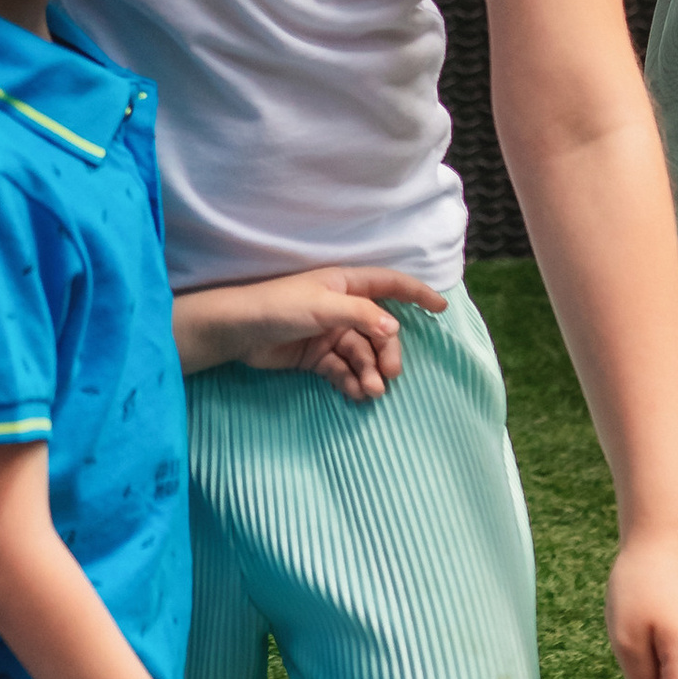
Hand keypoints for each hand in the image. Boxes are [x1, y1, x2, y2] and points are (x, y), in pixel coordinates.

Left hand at [181, 266, 445, 399]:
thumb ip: (361, 316)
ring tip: (371, 392)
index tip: (440, 309)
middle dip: (387, 352)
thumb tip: (395, 328)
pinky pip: (343, 369)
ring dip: (370, 372)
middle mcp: (342, 308)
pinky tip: (354, 393)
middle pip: (379, 330)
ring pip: (362, 354)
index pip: (389, 285)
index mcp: (346, 285)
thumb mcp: (323, 307)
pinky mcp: (317, 356)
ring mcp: (330, 333)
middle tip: (389, 375)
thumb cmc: (278, 307)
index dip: (416, 294)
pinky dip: (351, 381)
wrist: (237, 331)